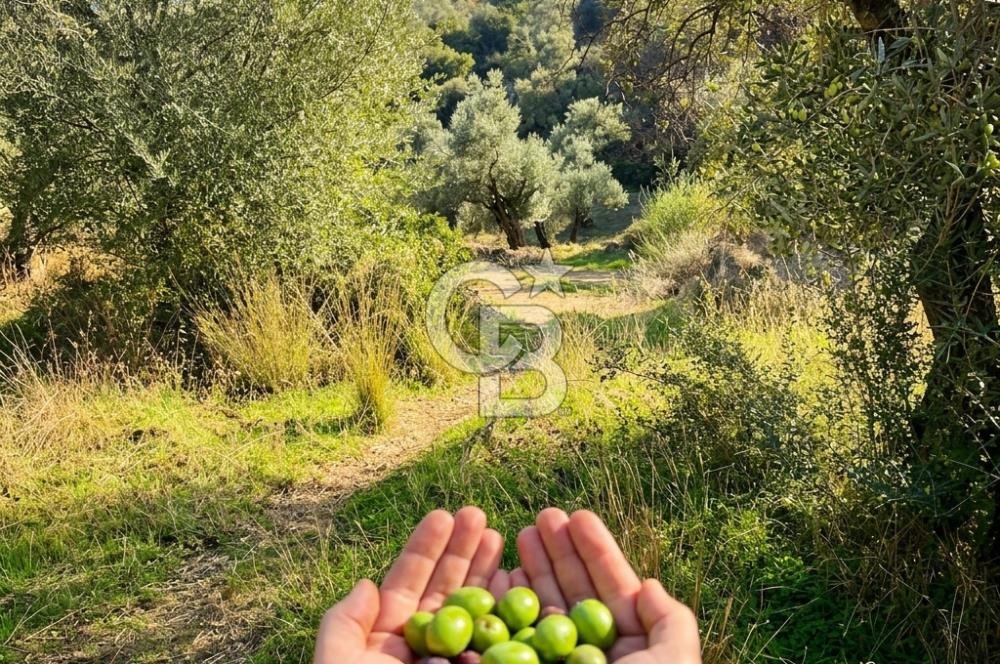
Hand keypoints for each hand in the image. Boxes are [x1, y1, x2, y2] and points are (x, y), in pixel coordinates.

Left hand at [314, 507, 505, 663]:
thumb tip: (365, 584)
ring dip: (487, 572)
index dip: (426, 547)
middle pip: (447, 589)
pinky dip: (507, 613)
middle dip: (463, 551)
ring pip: (475, 611)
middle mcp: (424, 650)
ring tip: (502, 537)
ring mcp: (452, 663)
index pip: (409, 583)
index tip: (444, 513)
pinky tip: (517, 584)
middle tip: (480, 514)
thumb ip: (343, 625)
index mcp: (388, 641)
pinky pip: (496, 643)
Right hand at [512, 508, 700, 663]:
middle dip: (558, 553)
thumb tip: (650, 586)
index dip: (596, 551)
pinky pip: (512, 641)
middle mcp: (590, 659)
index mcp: (628, 653)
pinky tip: (499, 578)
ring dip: (532, 570)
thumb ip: (670, 625)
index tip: (577, 515)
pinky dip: (503, 608)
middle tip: (541, 517)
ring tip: (519, 534)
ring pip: (541, 611)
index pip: (611, 591)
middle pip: (572, 594)